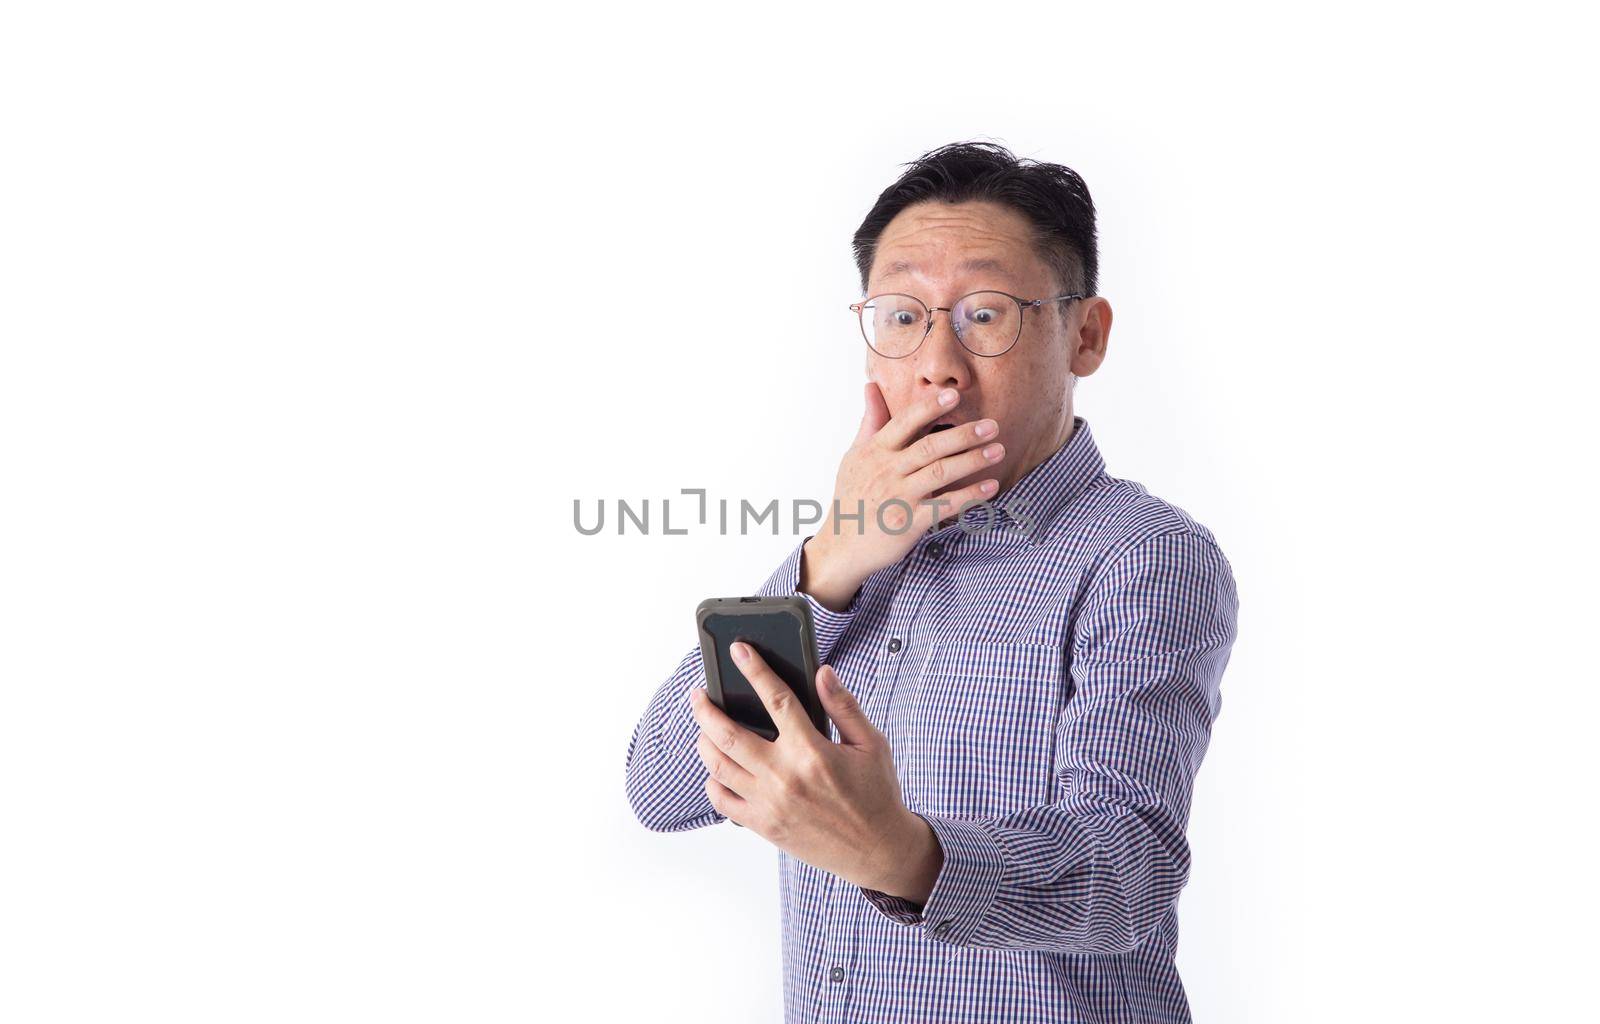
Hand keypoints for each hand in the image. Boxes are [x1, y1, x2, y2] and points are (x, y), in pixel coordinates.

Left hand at [688, 641, 941, 901]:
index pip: (775, 699)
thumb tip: (823, 673)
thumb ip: (843, 706)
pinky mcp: (764, 826)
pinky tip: (717, 768)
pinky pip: (722, 801)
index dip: (754, 670)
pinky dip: (712, 781)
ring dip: (704, 741)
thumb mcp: (870, 744)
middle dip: (706, 708)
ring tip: (704, 727)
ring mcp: (769, 804)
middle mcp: (784, 776)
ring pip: (718, 765)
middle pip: (728, 734)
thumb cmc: (876, 794)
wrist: (878, 850)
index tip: (738, 649)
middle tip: (698, 694)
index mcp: (812, 751)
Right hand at [801, 382, 1001, 610]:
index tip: (954, 396)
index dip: (929, 408)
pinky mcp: (908, 522)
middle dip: (964, 434)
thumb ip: (870, 422)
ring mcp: (898, 497)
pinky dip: (970, 495)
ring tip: (998, 450)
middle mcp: (886, 472)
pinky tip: (991, 486)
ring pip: (940, 473)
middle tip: (992, 425)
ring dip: (972, 460)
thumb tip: (871, 386)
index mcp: (875, 452)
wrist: (842, 545)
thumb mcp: (855, 456)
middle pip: (929, 447)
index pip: (904, 423)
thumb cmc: (851, 497)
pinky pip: (945, 505)